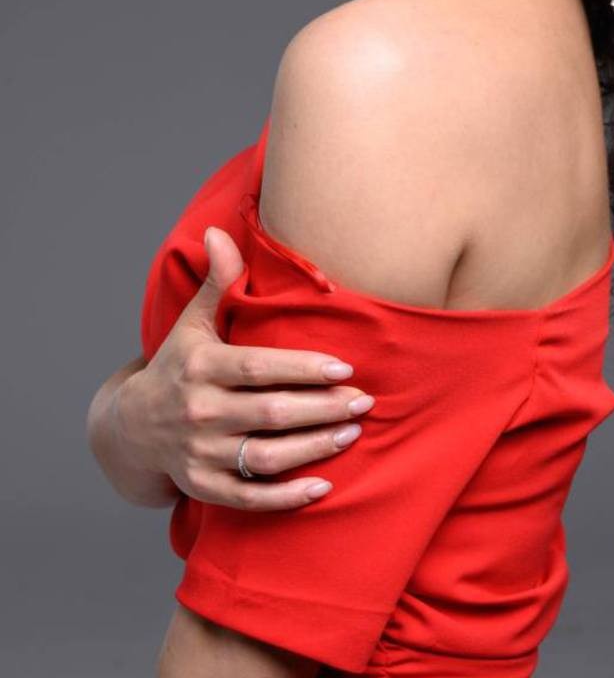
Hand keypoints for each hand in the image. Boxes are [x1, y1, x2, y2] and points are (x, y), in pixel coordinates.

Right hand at [118, 226, 373, 509]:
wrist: (130, 428)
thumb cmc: (177, 366)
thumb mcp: (192, 323)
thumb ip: (216, 282)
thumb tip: (219, 233)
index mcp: (201, 367)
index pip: (258, 368)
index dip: (302, 369)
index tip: (344, 368)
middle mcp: (199, 412)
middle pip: (269, 413)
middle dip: (321, 409)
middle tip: (364, 402)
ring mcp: (200, 454)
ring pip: (264, 456)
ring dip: (312, 448)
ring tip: (351, 433)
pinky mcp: (203, 487)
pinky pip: (248, 498)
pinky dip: (285, 498)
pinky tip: (322, 487)